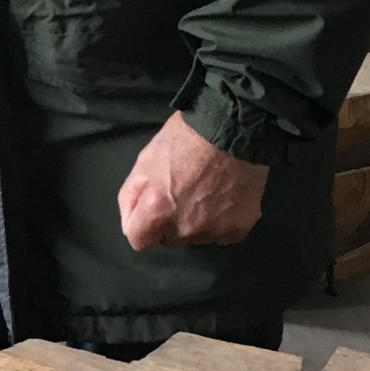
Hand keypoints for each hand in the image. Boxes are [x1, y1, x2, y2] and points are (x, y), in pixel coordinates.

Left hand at [117, 113, 269, 251]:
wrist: (233, 128)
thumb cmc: (184, 140)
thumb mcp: (144, 161)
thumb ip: (131, 196)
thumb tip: (130, 223)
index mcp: (157, 211)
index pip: (139, 242)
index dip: (143, 227)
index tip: (151, 213)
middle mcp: (185, 228)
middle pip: (170, 240)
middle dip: (170, 224)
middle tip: (182, 194)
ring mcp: (214, 230)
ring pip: (198, 238)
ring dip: (197, 223)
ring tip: (206, 193)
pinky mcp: (239, 228)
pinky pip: (224, 235)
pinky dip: (223, 222)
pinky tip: (225, 200)